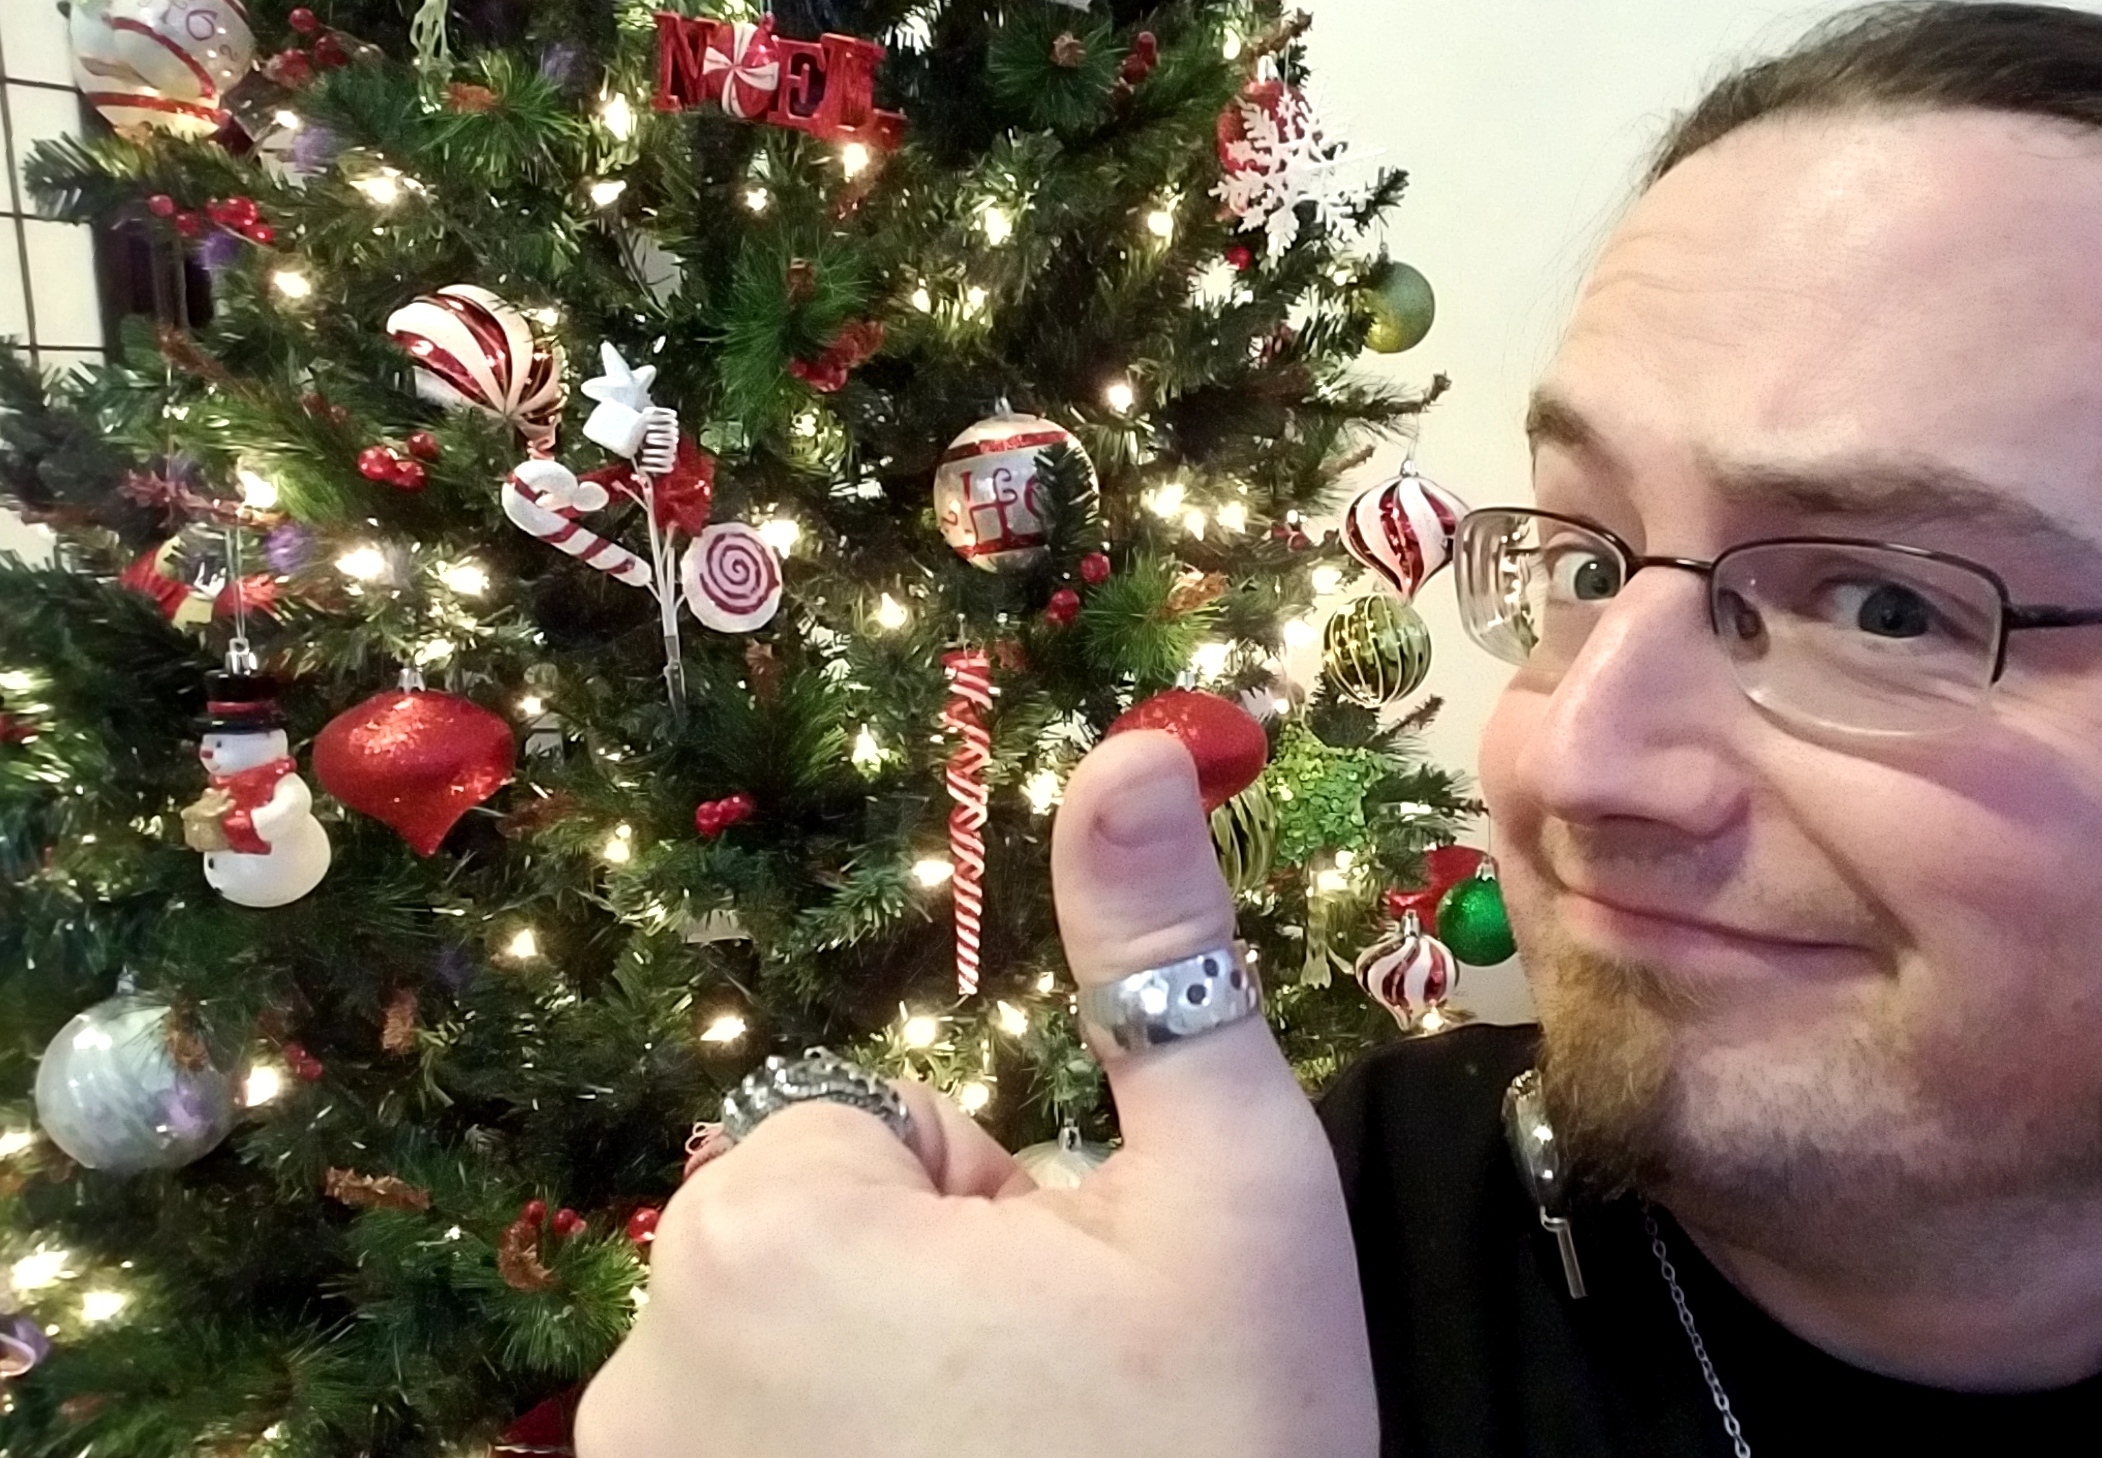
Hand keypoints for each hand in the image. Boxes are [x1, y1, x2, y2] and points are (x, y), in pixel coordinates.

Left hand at [575, 731, 1376, 1457]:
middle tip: (1058, 1401)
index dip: (1002, 1208)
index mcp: (773, 1222)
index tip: (1075, 1318)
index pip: (884, 1123)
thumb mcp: (1227, 1192)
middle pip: (820, 1225)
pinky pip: (738, 1437)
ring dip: (881, 1380)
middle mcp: (643, 1349)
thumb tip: (1131, 743)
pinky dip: (824, 1456)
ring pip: (783, 1341)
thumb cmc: (1219, 1447)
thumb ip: (1157, 958)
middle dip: (935, 1284)